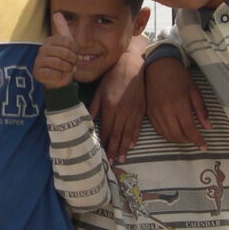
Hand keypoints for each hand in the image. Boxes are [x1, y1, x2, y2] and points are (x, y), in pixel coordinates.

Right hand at [32, 13, 78, 89]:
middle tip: (72, 64)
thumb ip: (62, 29)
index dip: (75, 50)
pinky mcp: (37, 72)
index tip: (75, 54)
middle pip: (64, 53)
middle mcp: (42, 49)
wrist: (58, 79)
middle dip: (72, 60)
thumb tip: (57, 13)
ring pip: (59, 63)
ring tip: (67, 69)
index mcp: (50, 41)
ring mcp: (38, 61)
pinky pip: (52, 73)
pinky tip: (58, 75)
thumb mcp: (66, 44)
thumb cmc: (63, 60)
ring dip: (67, 69)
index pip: (68, 42)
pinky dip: (59, 76)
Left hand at [90, 39, 144, 162]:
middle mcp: (123, 111)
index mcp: (111, 106)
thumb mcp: (99, 91)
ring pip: (129, 134)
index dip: (105, 142)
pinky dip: (134, 138)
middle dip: (114, 149)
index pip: (107, 129)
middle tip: (112, 163)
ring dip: (124, 148)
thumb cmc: (112, 77)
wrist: (133, 66)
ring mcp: (134, 111)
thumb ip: (94, 107)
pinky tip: (131, 146)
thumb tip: (87, 122)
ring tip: (121, 159)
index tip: (102, 153)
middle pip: (118, 135)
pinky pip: (137, 127)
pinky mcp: (141, 110)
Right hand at [145, 56, 209, 148]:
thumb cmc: (179, 76)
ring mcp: (155, 113)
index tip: (204, 147)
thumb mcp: (194, 90)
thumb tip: (208, 127)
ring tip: (186, 137)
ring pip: (167, 135)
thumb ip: (201, 110)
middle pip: (177, 135)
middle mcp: (166, 111)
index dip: (198, 140)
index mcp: (179, 104)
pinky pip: (158, 130)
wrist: (158, 66)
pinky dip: (168, 135)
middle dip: (188, 141)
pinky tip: (174, 131)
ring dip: (178, 139)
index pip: (189, 129)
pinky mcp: (148, 113)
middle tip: (195, 140)